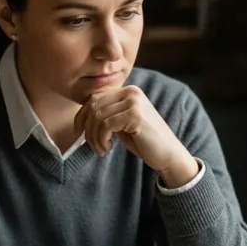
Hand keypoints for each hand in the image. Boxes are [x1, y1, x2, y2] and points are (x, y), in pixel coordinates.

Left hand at [74, 85, 198, 187]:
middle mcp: (131, 91)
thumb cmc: (144, 141)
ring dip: (94, 137)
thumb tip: (81, 117)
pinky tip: (109, 148)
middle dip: (87, 129)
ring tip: (102, 150)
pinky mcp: (135, 115)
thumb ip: (106, 114)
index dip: (81, 116)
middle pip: (93, 105)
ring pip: (98, 116)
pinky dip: (102, 139)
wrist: (169, 154)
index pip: (94, 98)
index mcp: (128, 91)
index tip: (78, 133)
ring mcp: (134, 102)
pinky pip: (106, 124)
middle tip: (94, 146)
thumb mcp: (121, 124)